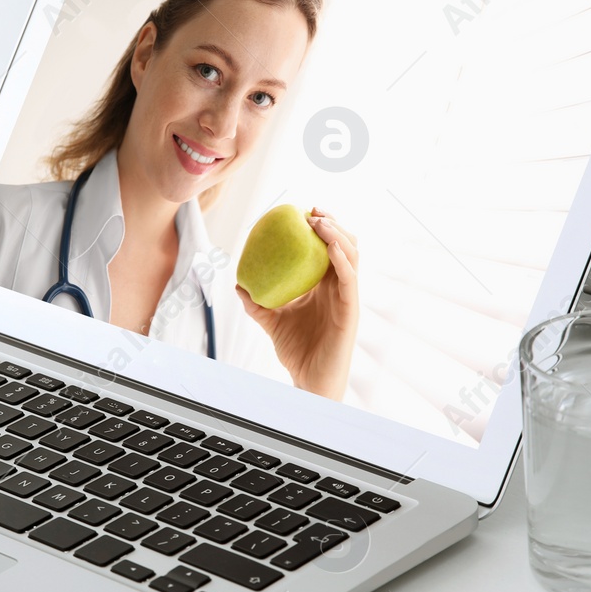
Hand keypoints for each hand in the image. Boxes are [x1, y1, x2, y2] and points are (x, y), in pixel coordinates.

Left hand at [236, 210, 358, 400]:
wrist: (310, 381)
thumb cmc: (297, 351)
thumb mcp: (272, 322)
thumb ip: (258, 304)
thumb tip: (239, 285)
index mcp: (324, 286)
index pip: (327, 249)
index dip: (321, 227)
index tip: (302, 211)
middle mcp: (339, 288)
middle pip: (344, 245)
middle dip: (332, 223)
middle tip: (312, 210)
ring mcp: (347, 297)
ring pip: (351, 256)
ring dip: (337, 234)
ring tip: (319, 222)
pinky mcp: (351, 310)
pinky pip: (350, 279)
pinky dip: (341, 259)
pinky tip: (329, 247)